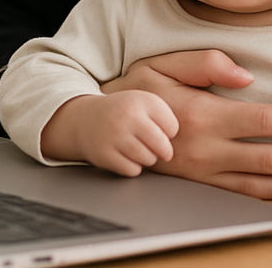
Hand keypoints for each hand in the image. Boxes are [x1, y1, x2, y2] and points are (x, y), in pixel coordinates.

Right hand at [40, 90, 176, 176]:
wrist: (85, 120)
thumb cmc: (123, 112)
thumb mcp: (145, 102)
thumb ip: (166, 116)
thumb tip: (186, 141)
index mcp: (142, 100)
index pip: (173, 127)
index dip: (169, 132)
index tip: (159, 129)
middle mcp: (128, 116)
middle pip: (163, 146)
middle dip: (162, 150)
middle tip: (154, 145)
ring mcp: (115, 136)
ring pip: (149, 159)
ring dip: (148, 158)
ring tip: (137, 147)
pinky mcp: (105, 155)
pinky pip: (133, 171)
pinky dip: (133, 167)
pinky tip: (126, 155)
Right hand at [100, 49, 271, 197]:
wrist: (103, 129)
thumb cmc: (136, 90)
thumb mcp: (164, 64)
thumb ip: (206, 63)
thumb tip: (245, 74)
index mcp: (204, 115)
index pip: (264, 121)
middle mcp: (206, 149)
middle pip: (270, 159)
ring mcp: (202, 173)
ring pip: (259, 185)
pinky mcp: (198, 187)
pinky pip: (240, 198)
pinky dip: (269, 198)